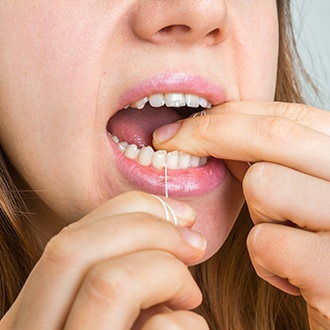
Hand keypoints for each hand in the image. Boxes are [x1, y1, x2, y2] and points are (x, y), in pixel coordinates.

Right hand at [0, 191, 207, 329]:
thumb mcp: (114, 312)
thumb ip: (119, 276)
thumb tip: (167, 228)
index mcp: (32, 316)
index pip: (67, 238)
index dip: (128, 211)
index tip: (178, 213)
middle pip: (75, 246)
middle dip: (147, 228)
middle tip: (194, 240)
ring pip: (109, 280)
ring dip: (166, 272)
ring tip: (189, 296)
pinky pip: (152, 329)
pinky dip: (182, 322)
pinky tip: (188, 327)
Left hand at [153, 101, 329, 328]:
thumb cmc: (319, 245)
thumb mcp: (301, 193)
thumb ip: (271, 159)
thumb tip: (214, 130)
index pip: (287, 116)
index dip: (227, 116)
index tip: (184, 126)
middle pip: (274, 134)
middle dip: (210, 133)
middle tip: (170, 142)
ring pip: (263, 185)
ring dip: (258, 214)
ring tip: (282, 235)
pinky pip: (265, 242)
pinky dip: (264, 259)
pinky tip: (289, 274)